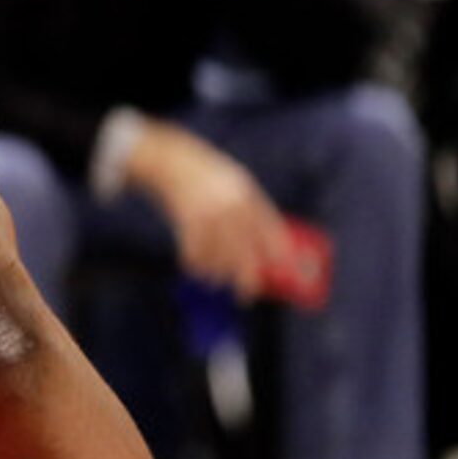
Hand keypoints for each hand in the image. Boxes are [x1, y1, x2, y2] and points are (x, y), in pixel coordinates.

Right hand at [127, 123, 284, 300]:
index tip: (284, 271)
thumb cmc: (210, 176)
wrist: (173, 162)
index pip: (270, 230)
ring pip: (217, 258)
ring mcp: (208, 215)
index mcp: (248, 196)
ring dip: (217, 274)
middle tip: (246, 295)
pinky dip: (196, 265)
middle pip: (244, 252)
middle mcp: (231, 208)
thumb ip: (252, 212)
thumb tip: (265, 248)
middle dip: (246, 278)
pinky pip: (194, 253)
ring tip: (216, 280)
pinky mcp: (186, 221)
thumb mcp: (238, 185)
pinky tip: (198, 269)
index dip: (279, 253)